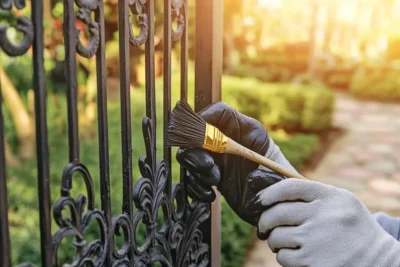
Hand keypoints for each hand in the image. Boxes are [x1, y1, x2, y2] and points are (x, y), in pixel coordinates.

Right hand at [176, 102, 297, 225]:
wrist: (278, 204)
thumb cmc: (279, 178)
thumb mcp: (270, 160)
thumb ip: (250, 148)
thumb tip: (219, 145)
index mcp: (242, 128)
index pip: (218, 111)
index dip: (204, 117)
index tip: (199, 133)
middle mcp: (226, 140)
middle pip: (197, 133)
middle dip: (196, 150)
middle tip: (208, 166)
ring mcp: (217, 158)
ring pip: (190, 155)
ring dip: (196, 169)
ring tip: (214, 181)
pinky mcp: (211, 176)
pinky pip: (193, 177)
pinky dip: (196, 186)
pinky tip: (210, 195)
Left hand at [247, 179, 399, 266]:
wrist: (379, 261)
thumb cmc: (352, 227)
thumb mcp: (340, 202)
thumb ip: (312, 194)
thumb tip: (271, 192)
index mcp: (330, 196)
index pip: (288, 187)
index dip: (267, 194)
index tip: (258, 201)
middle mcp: (324, 215)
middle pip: (276, 213)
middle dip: (264, 221)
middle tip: (264, 226)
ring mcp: (318, 239)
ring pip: (276, 236)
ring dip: (274, 240)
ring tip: (282, 242)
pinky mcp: (314, 262)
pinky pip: (283, 257)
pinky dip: (283, 256)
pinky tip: (294, 255)